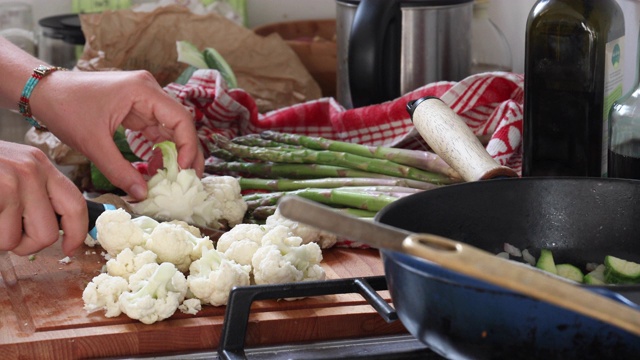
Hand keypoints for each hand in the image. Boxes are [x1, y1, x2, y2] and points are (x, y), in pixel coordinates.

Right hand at [0, 141, 86, 255]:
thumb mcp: (9, 171)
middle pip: (48, 234)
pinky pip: (0, 237)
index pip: (75, 204)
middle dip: (26, 246)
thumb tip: (56, 230)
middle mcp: (32, 170)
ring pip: (15, 241)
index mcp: (40, 165)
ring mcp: (12, 181)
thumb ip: (33, 195)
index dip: (77, 233)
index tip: (70, 249)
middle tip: (5, 234)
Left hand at [30, 70, 203, 199]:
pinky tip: (153, 169)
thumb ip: (120, 170)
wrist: (43, 92)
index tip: (183, 170)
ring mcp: (143, 98)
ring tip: (171, 178)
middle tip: (190, 179)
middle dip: (186, 152)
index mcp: (143, 90)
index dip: (187, 146)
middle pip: (181, 123)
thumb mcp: (94, 144)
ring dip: (172, 153)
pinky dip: (157, 150)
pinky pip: (155, 130)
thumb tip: (142, 194)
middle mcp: (149, 90)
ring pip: (170, 129)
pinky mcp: (136, 107)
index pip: (181, 119)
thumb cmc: (66, 109)